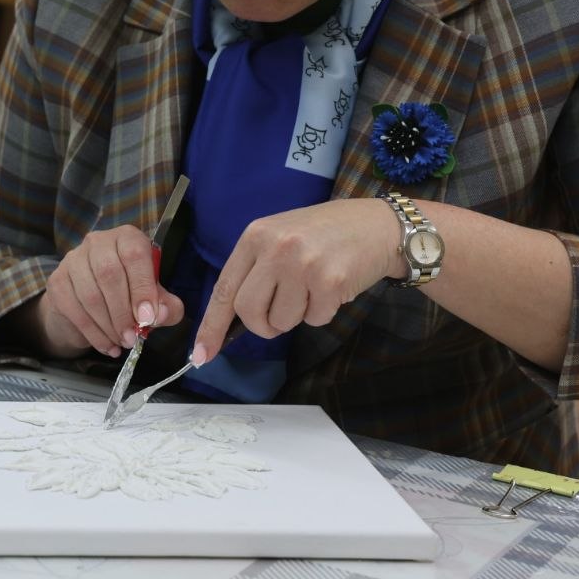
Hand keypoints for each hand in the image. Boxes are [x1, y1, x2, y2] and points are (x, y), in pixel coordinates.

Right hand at [34, 225, 184, 357]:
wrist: (89, 306)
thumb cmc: (129, 296)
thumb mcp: (155, 300)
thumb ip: (167, 307)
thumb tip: (160, 315)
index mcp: (127, 238)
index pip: (134, 255)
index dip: (142, 287)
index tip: (148, 318)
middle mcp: (98, 241)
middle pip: (108, 274)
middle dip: (123, 312)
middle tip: (132, 338)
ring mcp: (73, 259)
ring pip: (90, 294)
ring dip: (108, 326)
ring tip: (122, 342)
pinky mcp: (57, 281)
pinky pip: (74, 310)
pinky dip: (93, 333)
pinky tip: (107, 346)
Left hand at [194, 198, 401, 364]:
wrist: (378, 225)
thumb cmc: (324, 235)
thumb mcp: (280, 238)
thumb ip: (255, 270)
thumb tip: (232, 318)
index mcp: (255, 236)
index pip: (224, 288)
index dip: (211, 325)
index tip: (200, 354)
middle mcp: (275, 248)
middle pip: (248, 311)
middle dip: (262, 325)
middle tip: (279, 316)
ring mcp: (302, 264)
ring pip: (282, 321)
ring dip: (296, 316)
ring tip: (312, 289)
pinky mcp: (330, 281)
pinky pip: (314, 320)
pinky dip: (322, 313)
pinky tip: (331, 289)